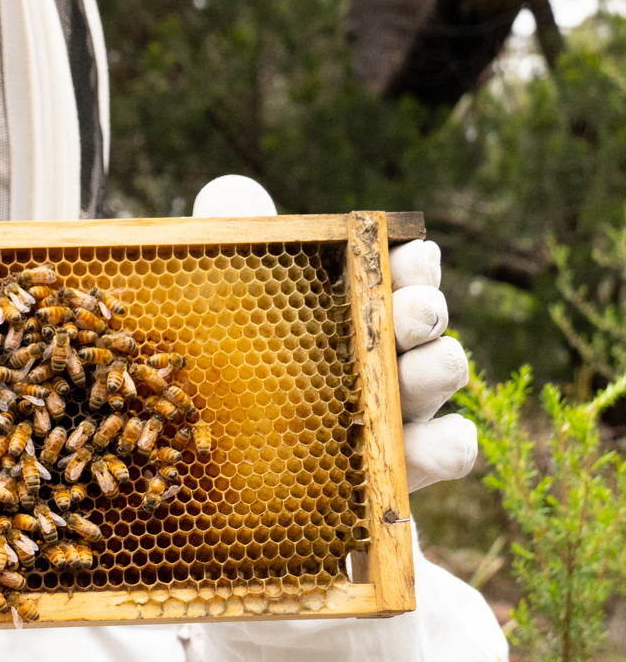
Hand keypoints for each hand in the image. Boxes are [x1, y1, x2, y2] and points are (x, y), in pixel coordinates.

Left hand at [192, 176, 475, 494]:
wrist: (211, 465)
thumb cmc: (227, 367)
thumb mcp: (213, 298)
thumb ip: (228, 239)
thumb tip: (234, 192)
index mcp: (352, 302)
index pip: (403, 268)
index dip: (411, 259)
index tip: (402, 251)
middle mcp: (383, 350)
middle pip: (427, 318)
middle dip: (423, 309)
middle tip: (409, 311)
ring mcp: (398, 409)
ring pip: (444, 374)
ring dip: (435, 369)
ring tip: (406, 373)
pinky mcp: (398, 469)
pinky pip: (451, 450)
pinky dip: (445, 444)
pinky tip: (417, 444)